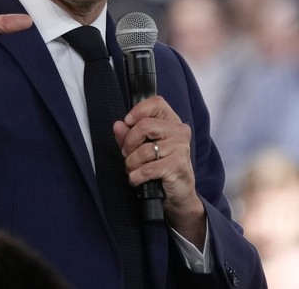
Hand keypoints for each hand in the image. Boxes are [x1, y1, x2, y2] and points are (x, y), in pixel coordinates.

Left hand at [113, 96, 206, 248]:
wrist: (178, 195)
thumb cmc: (160, 168)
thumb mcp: (142, 148)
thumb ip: (129, 136)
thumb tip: (118, 125)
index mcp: (172, 122)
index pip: (156, 103)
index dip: (138, 111)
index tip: (127, 123)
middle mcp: (179, 132)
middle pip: (145, 125)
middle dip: (129, 143)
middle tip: (127, 154)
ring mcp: (180, 148)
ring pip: (144, 150)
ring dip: (131, 163)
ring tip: (133, 169)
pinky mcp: (177, 166)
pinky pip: (147, 168)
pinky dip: (136, 176)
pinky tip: (137, 179)